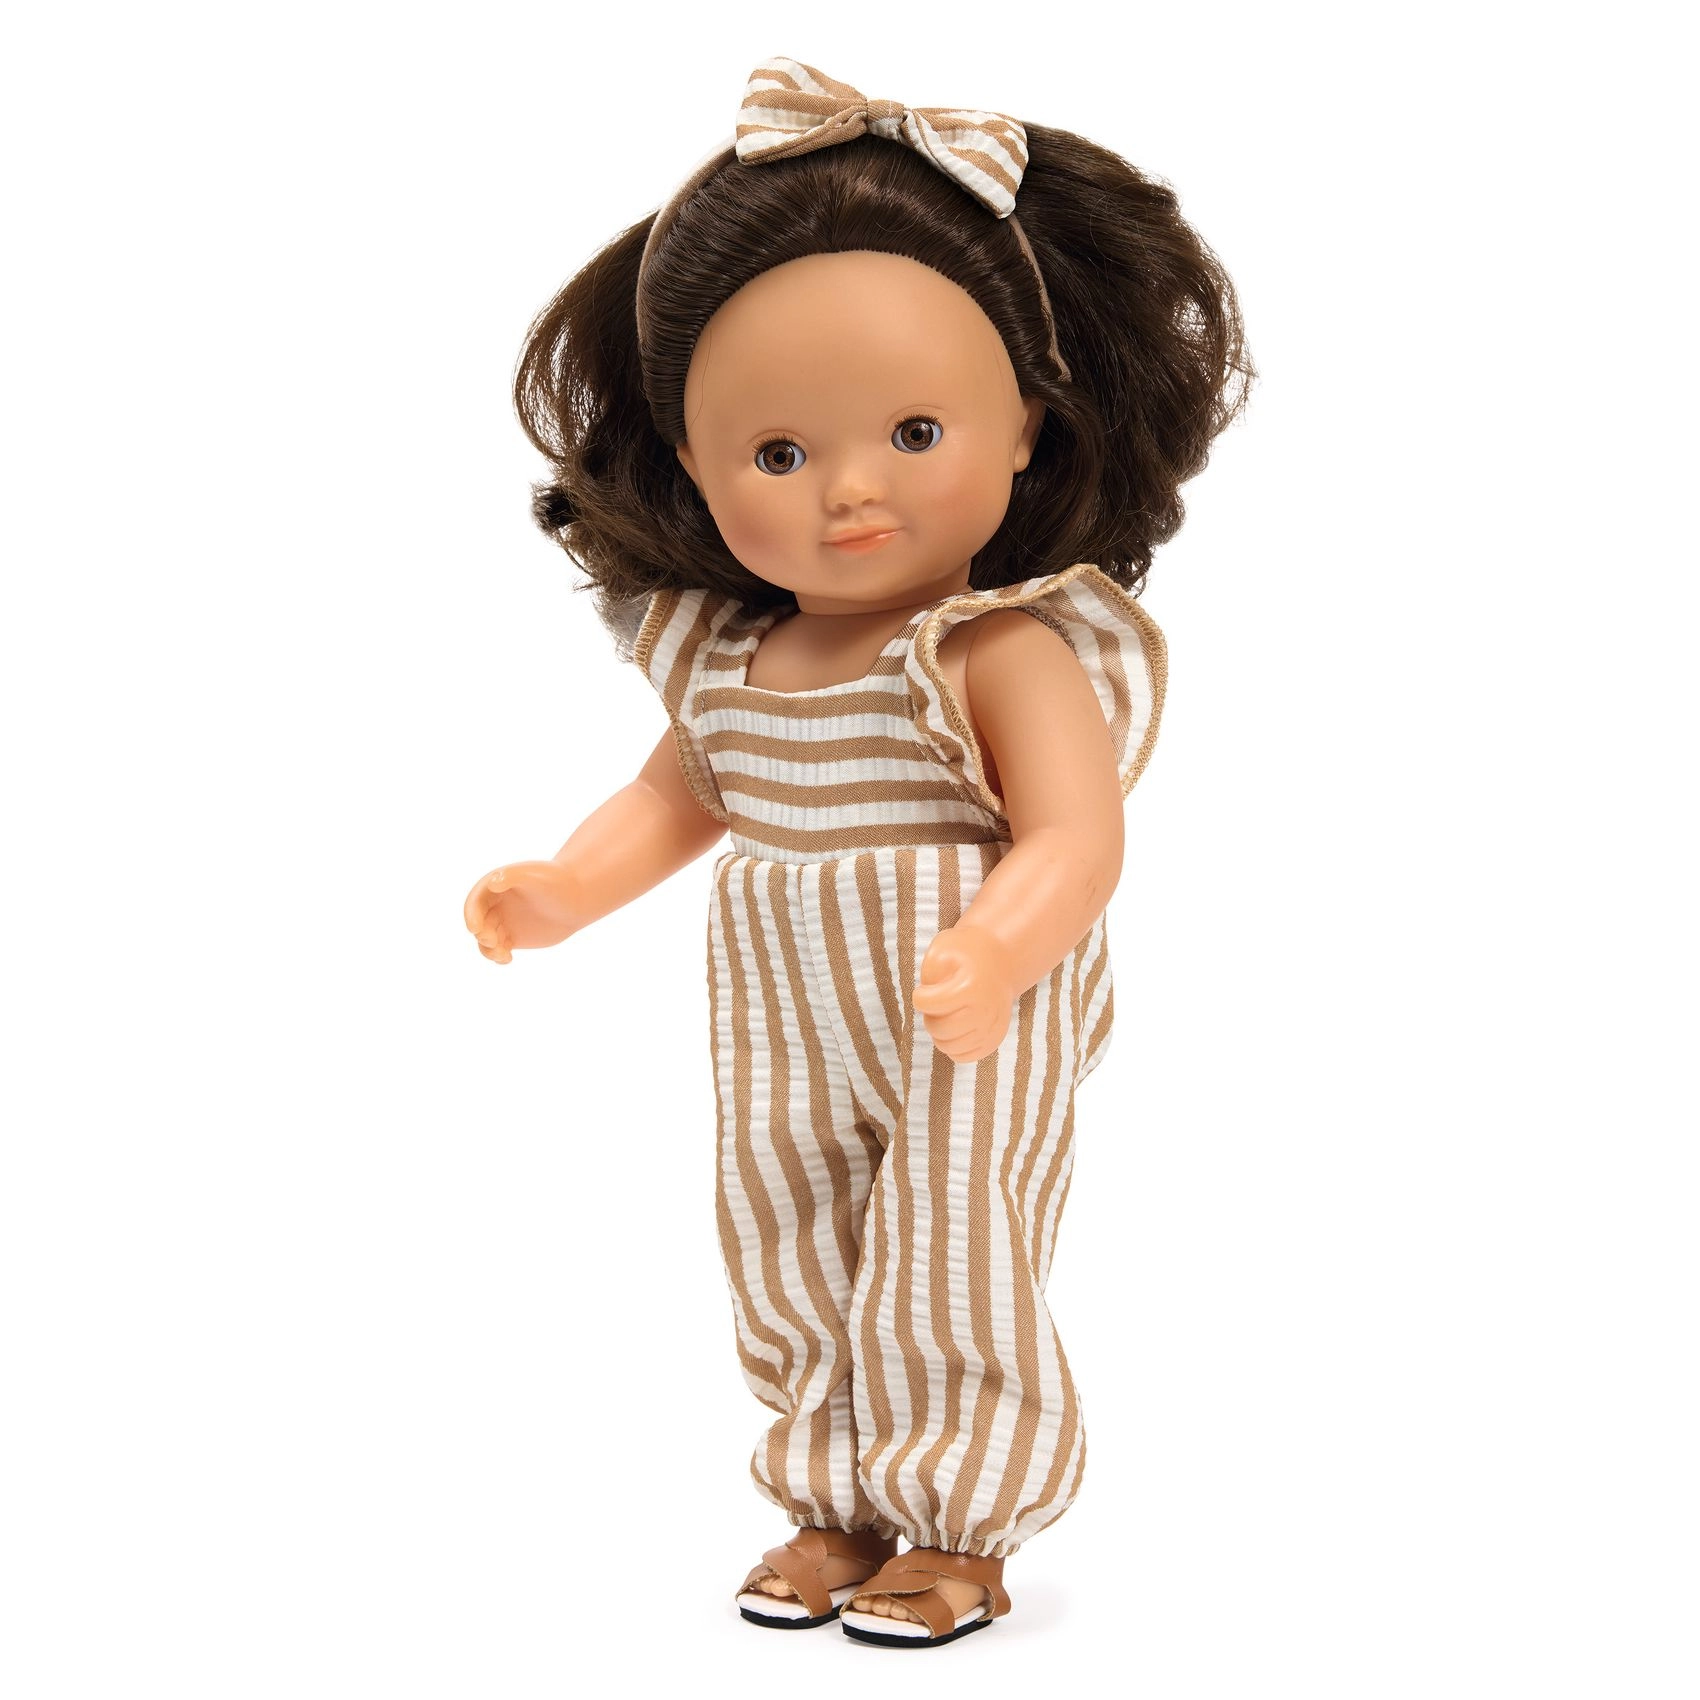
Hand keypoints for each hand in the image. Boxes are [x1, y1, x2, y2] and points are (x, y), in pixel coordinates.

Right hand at [463, 861, 581, 963]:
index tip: (475, 929)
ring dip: (488, 950)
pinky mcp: (512, 937)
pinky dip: (498, 956)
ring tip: (502, 954)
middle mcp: (495, 905)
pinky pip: (499, 950)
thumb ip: (512, 876)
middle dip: (482, 934)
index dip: (471, 915)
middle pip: (479, 923)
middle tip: (494, 941)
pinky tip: (507, 959)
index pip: (475, 902)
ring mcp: (503, 922)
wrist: (576, 898)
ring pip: (486, 940)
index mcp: (494, 887)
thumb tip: (493, 882)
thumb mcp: (534, 876)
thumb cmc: (556, 882)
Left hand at [912, 924, 1017, 1062]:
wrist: (1001, 959)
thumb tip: (929, 1006)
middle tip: (936, 1005)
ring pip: (949, 1047)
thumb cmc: (966, 953)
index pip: (927, 1004)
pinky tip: (954, 1029)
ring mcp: (992, 1028)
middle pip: (939, 1029)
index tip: (926, 989)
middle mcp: (985, 1011)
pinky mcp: (994, 1040)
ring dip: (939, 1033)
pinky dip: (952, 1047)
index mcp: (970, 987)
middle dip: (929, 1017)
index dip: (920, 996)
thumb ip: (928, 974)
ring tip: (944, 1016)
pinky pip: (963, 1057)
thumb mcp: (942, 948)